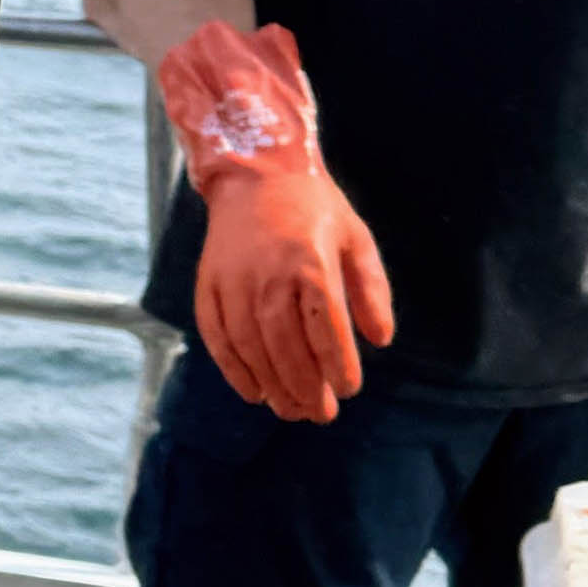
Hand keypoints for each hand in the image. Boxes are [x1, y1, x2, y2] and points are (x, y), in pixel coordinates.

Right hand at [157, 19, 394, 422]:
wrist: (253, 171)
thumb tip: (379, 339)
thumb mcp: (355, 237)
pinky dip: (232, 368)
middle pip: (285, 344)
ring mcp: (232, 278)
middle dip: (304, 386)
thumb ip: (372, 289)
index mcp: (308, 260)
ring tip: (290, 410)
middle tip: (320, 415)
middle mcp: (267, 272)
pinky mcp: (208, 282)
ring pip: (250, 345)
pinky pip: (217, 334)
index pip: (324, 326)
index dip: (337, 364)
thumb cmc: (314, 207)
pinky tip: (252, 390)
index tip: (348, 389)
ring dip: (271, 384)